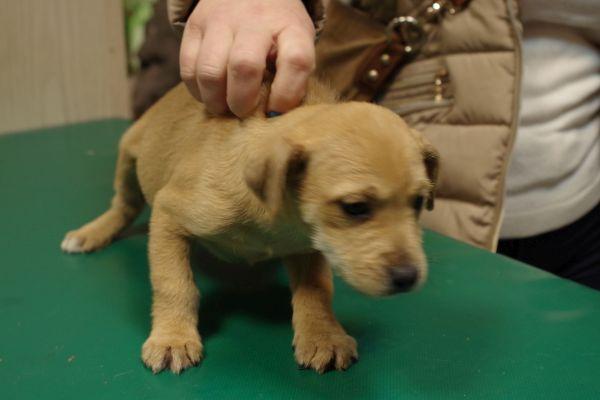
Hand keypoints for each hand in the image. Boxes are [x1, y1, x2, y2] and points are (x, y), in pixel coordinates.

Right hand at [180, 0, 315, 116]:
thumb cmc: (278, 30)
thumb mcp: (297, 44)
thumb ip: (292, 77)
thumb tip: (274, 116)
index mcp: (290, 27)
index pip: (295, 60)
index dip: (287, 93)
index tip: (276, 111)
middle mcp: (256, 19)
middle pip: (244, 66)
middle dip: (241, 101)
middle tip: (243, 112)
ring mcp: (221, 20)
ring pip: (209, 71)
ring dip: (215, 100)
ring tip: (223, 108)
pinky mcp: (195, 25)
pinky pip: (188, 68)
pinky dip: (197, 91)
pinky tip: (210, 94)